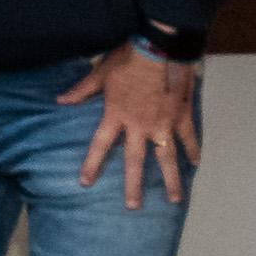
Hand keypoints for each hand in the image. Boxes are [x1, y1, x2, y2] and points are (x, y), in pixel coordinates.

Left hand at [61, 46, 200, 206]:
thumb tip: (59, 100)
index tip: (85, 183)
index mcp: (116, 116)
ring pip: (167, 157)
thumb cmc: (127, 59)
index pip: (100, 145)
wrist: (161, 49)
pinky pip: (189, 137)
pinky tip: (196, 164)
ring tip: (173, 199)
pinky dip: (193, 150)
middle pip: (135, 161)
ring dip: (170, 179)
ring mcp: (164, 124)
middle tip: (133, 207)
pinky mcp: (182, 116)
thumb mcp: (99, 73)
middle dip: (133, 185)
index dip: (91, 164)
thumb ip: (81, 90)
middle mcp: (140, 126)